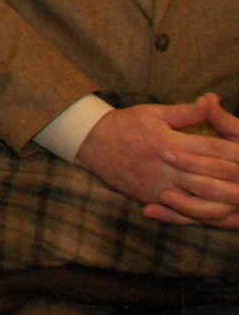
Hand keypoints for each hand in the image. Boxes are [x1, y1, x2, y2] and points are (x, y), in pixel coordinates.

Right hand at [78, 95, 238, 227]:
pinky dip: (200, 215)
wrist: (91, 142)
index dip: (235, 152)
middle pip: (209, 177)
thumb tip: (212, 99)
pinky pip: (180, 212)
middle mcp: (165, 166)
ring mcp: (157, 185)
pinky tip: (216, 213)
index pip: (211, 149)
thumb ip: (187, 111)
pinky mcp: (150, 198)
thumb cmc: (126, 124)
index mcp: (168, 142)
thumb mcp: (154, 112)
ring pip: (198, 200)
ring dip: (222, 201)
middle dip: (234, 180)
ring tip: (238, 200)